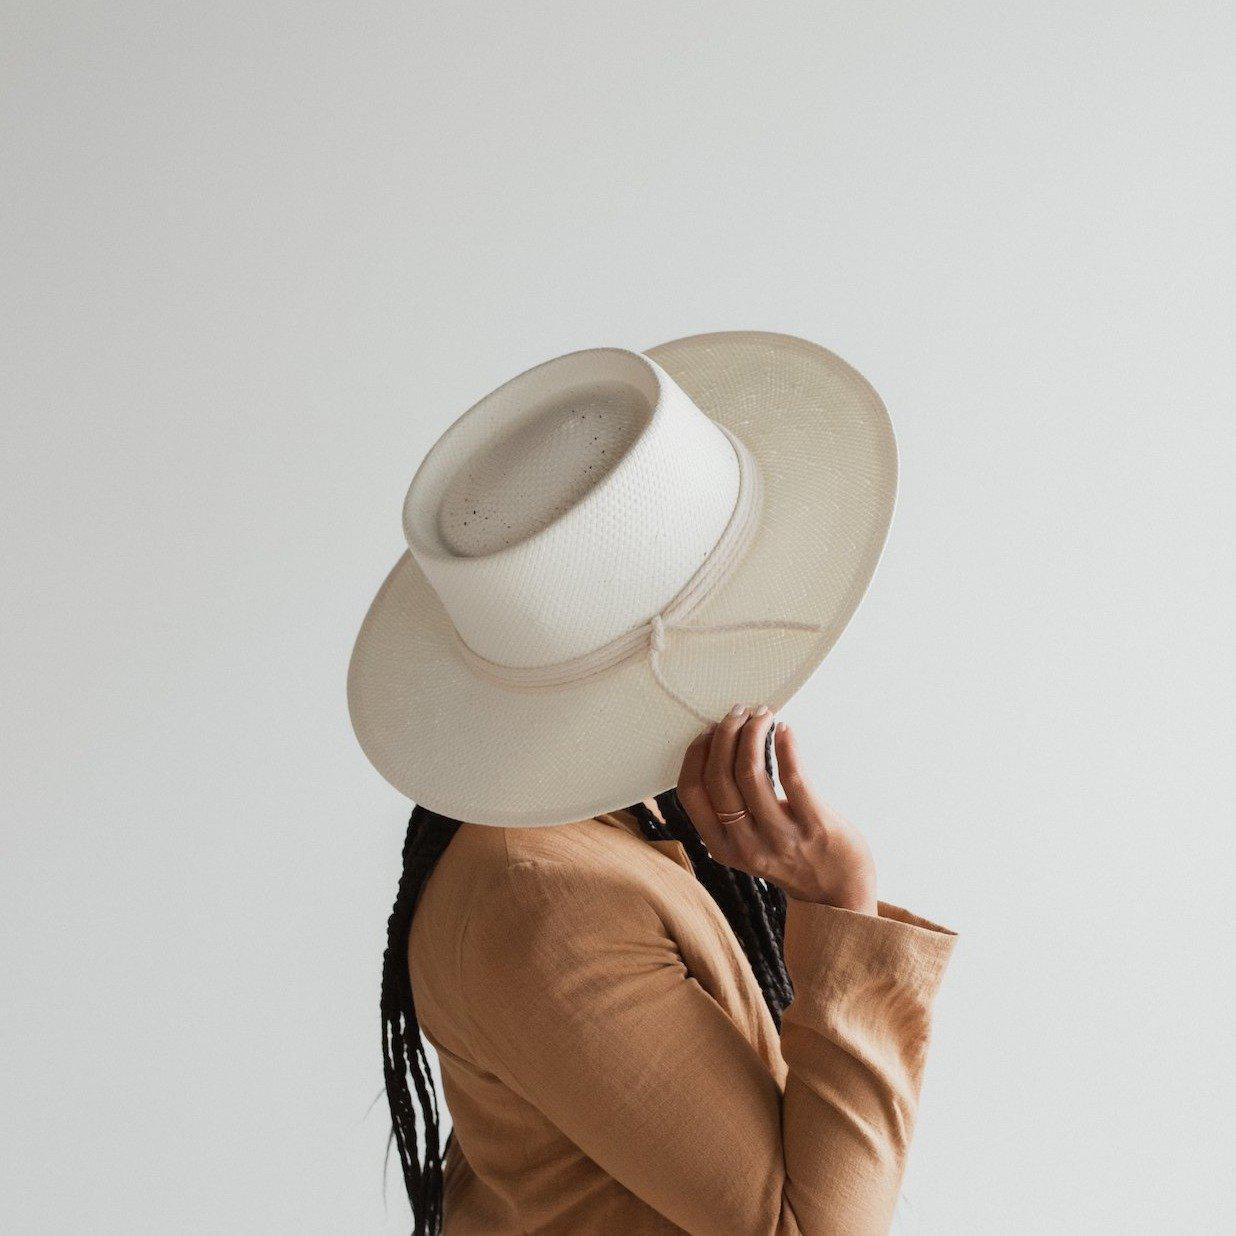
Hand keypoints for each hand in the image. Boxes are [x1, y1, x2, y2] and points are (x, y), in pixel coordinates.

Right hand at [675, 706, 877, 913]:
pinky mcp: (816, 827)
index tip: (709, 730)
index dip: (696, 754)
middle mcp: (747, 845)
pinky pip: (794, 778)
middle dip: (724, 735)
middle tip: (737, 713)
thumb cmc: (791, 857)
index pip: (692, 793)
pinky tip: (784, 730)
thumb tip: (718, 746)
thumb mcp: (747, 843)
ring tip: (761, 715)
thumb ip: (729, 810)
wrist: (838, 894)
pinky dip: (785, 746)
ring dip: (752, 734)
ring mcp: (782, 838)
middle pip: (719, 778)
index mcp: (722, 846)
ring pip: (751, 774)